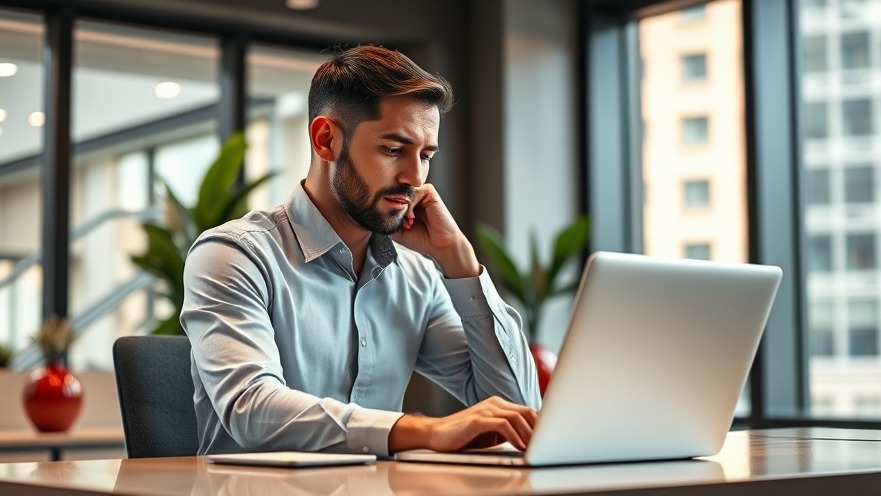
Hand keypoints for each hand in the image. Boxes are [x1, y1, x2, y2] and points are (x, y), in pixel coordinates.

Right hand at [388, 396, 537, 452]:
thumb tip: (530, 439)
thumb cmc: (464, 436)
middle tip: (546, 445)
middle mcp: (494, 404)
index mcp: (499, 405)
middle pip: (526, 412)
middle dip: (539, 430)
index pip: (527, 411)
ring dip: (529, 434)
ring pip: (516, 417)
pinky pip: (502, 424)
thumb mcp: (491, 433)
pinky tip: (519, 446)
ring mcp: (485, 410)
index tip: (549, 439)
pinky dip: (514, 435)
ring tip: (534, 448)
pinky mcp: (477, 419)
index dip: (540, 425)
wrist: (436, 434)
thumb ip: (508, 431)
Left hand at [390, 184, 479, 278]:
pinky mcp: (430, 192)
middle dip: (395, 208)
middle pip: (395, 193)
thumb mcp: (397, 230)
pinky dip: (409, 204)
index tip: (391, 223)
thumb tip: (380, 206)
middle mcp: (414, 197)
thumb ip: (388, 218)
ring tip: (408, 223)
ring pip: (403, 192)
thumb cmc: (422, 239)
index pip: (390, 198)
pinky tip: (412, 217)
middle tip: (401, 225)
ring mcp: (422, 193)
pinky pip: (414, 191)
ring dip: (402, 208)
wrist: (440, 245)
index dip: (388, 209)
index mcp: (406, 204)